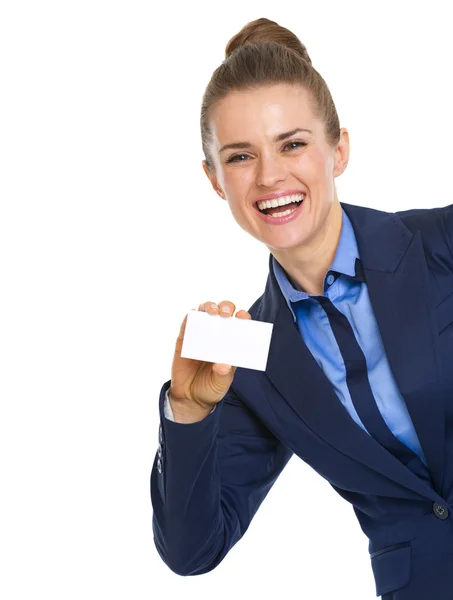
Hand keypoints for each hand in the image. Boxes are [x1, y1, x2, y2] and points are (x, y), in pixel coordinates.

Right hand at [169, 300, 250, 420]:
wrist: (190, 398)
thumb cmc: (210, 388)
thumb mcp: (221, 383)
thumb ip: (223, 374)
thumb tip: (223, 364)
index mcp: (231, 343)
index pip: (239, 324)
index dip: (242, 317)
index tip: (243, 316)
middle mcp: (217, 334)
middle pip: (222, 312)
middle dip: (225, 307)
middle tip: (225, 313)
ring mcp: (200, 334)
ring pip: (204, 312)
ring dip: (208, 307)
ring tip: (212, 312)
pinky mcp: (184, 338)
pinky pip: (186, 323)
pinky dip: (189, 316)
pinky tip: (192, 315)